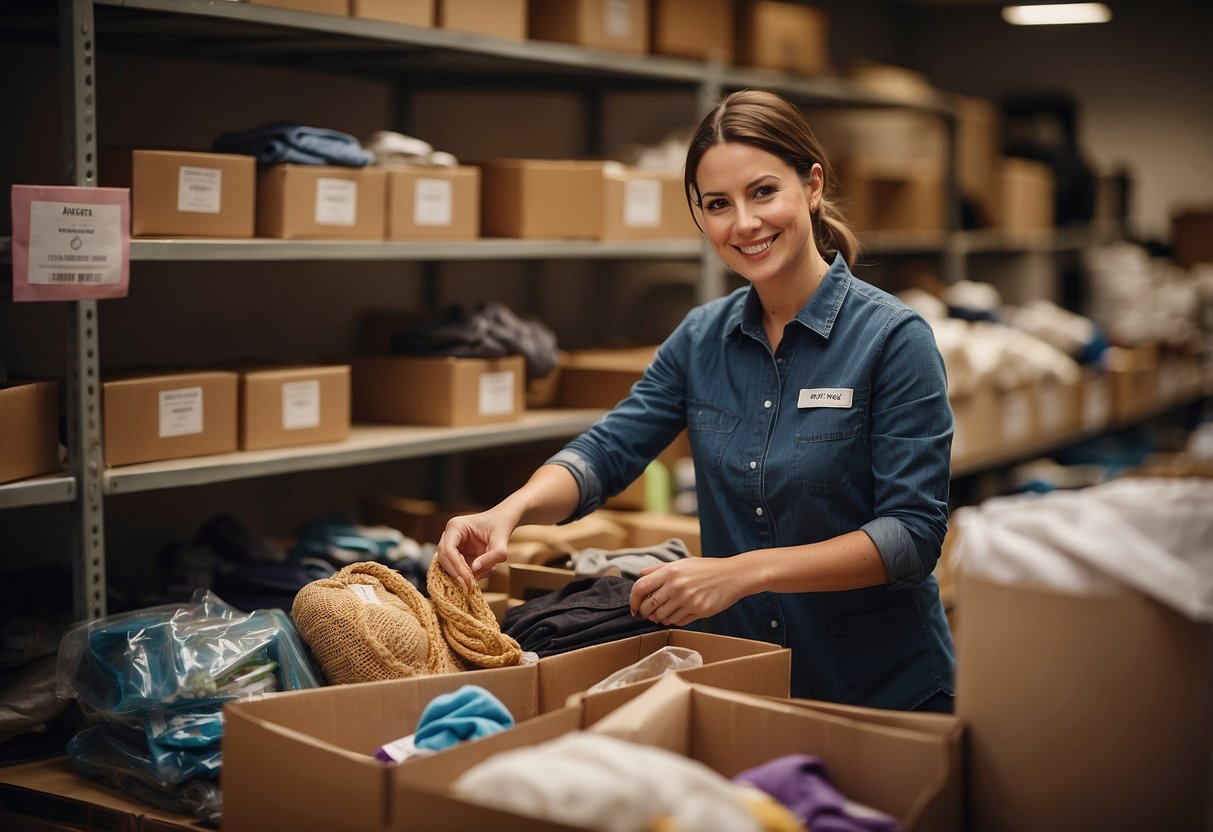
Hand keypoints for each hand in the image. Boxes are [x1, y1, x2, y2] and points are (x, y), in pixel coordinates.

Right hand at [436, 510, 513, 588]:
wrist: (502, 522)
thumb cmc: (501, 527)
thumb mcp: (501, 543)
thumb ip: (492, 557)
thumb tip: (474, 570)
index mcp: (456, 526)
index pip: (448, 549)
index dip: (456, 566)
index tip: (468, 579)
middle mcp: (450, 534)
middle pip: (444, 558)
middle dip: (457, 572)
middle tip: (471, 584)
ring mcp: (451, 543)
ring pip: (447, 564)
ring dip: (461, 574)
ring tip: (480, 575)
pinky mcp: (456, 552)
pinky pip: (455, 567)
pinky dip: (466, 573)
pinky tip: (482, 572)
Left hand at [629, 557, 744, 626]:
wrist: (732, 576)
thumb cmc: (706, 568)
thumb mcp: (683, 562)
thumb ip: (660, 568)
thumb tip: (640, 574)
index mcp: (670, 571)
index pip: (640, 588)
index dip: (633, 600)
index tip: (634, 607)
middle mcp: (677, 585)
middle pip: (649, 606)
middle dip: (645, 612)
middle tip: (649, 613)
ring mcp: (688, 599)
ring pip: (662, 617)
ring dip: (660, 618)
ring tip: (665, 613)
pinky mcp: (699, 610)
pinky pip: (678, 622)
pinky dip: (674, 621)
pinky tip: (678, 614)